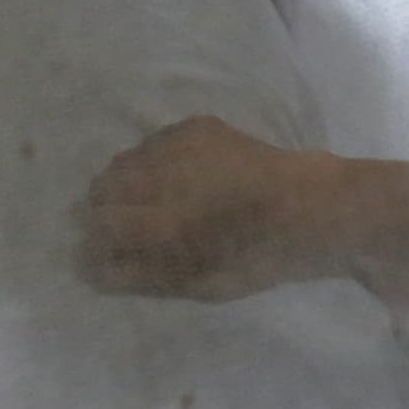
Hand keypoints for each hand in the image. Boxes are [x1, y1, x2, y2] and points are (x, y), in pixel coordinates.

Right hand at [76, 117, 326, 303]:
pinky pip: (153, 143)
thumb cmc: (259, 254)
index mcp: (166, 222)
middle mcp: (165, 176)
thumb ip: (145, 274)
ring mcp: (179, 145)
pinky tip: (178, 176)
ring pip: (125, 161)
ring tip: (154, 200)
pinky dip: (154, 161)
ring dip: (129, 183)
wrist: (310, 204)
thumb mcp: (203, 281)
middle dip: (108, 208)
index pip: (100, 224)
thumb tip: (98, 268)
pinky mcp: (197, 127)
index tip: (110, 249)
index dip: (99, 240)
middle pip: (102, 186)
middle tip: (132, 225)